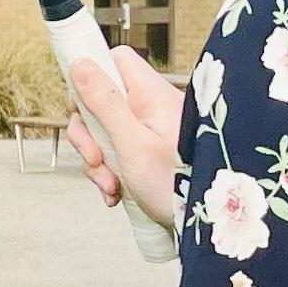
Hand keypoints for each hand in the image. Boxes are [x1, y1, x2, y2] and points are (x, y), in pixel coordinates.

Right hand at [62, 49, 185, 233]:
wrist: (208, 226)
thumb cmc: (180, 188)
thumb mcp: (133, 144)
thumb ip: (105, 102)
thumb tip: (80, 63)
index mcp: (151, 96)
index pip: (115, 60)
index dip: (92, 77)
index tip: (79, 106)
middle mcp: (151, 108)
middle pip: (100, 100)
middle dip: (89, 134)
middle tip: (95, 159)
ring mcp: (149, 131)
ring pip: (103, 131)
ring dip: (98, 161)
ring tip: (111, 186)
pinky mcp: (146, 154)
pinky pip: (115, 153)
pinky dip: (110, 173)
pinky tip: (118, 194)